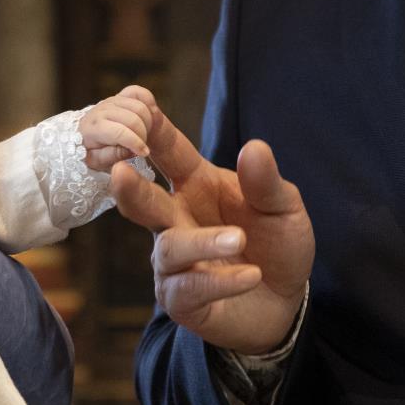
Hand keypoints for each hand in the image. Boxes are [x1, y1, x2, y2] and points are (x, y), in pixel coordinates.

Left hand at [80, 84, 157, 171]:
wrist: (83, 134)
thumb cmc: (91, 151)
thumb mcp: (97, 161)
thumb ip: (113, 156)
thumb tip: (131, 149)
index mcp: (94, 128)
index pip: (120, 132)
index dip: (136, 143)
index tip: (144, 153)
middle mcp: (102, 110)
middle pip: (133, 119)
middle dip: (143, 135)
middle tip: (141, 146)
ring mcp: (112, 100)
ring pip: (140, 107)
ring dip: (147, 123)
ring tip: (142, 135)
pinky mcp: (121, 95)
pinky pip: (140, 93)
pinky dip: (148, 104)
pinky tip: (146, 119)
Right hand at [110, 113, 313, 354]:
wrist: (284, 302)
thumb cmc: (276, 244)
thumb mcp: (283, 208)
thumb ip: (266, 182)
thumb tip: (255, 147)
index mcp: (194, 184)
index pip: (167, 151)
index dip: (151, 129)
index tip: (137, 103)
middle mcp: (175, 219)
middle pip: (143, 201)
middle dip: (129, 188)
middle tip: (119, 172)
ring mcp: (174, 262)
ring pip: (171, 248)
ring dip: (203, 242)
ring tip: (239, 240)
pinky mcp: (181, 299)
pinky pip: (189, 289)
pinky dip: (219, 281)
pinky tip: (250, 275)